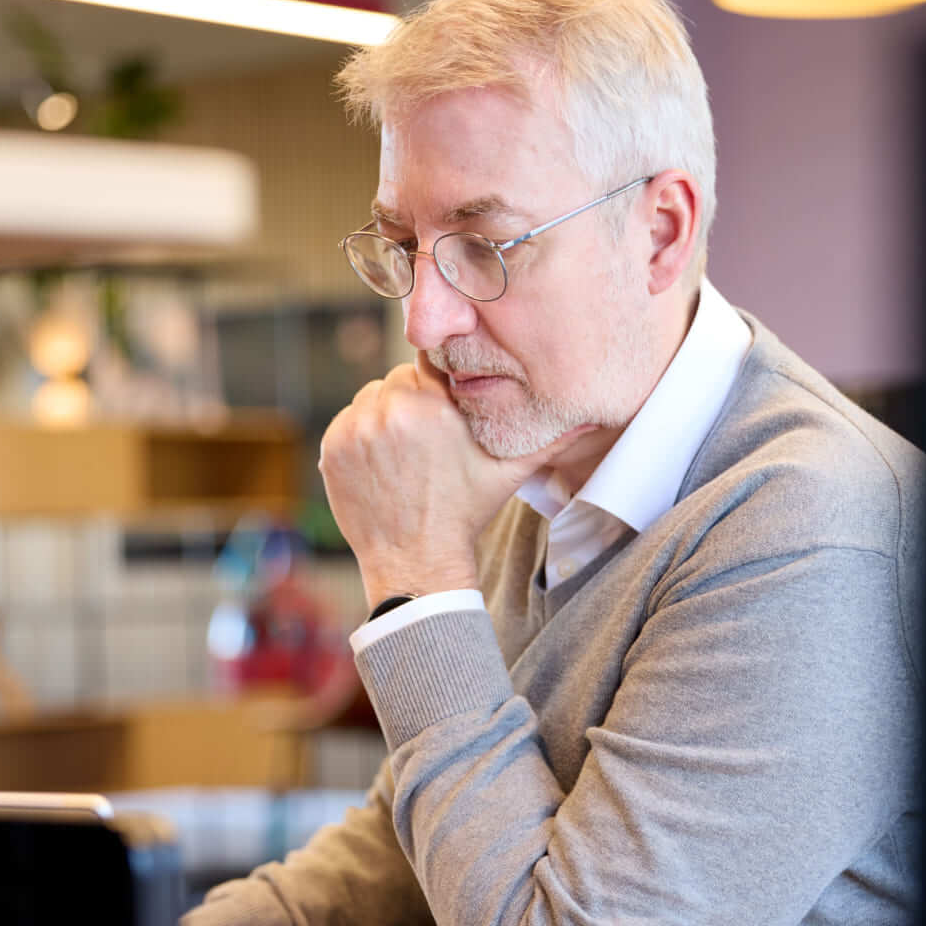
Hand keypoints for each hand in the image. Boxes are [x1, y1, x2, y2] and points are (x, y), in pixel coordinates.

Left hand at [319, 363, 590, 607]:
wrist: (417, 561)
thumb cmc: (466, 514)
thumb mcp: (512, 471)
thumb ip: (549, 437)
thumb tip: (593, 415)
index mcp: (430, 404)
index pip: (431, 364)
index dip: (441, 386)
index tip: (446, 406)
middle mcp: (388, 410)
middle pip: (400, 379)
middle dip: (414, 401)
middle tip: (429, 439)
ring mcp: (355, 430)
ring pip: (372, 398)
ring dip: (386, 415)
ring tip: (406, 452)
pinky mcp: (332, 448)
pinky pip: (348, 422)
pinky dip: (362, 436)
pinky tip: (385, 464)